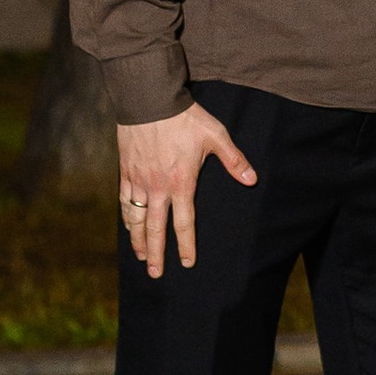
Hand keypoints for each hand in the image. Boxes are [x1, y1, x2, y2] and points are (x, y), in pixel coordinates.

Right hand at [116, 102, 256, 278]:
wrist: (149, 100)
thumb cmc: (185, 119)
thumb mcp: (215, 136)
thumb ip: (233, 160)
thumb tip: (252, 180)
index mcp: (181, 183)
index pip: (184, 223)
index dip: (186, 245)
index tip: (187, 262)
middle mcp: (158, 188)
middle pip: (155, 229)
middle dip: (156, 254)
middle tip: (156, 274)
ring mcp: (139, 181)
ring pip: (136, 218)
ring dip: (138, 240)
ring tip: (141, 257)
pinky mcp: (126, 171)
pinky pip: (124, 201)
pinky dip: (126, 218)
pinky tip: (128, 226)